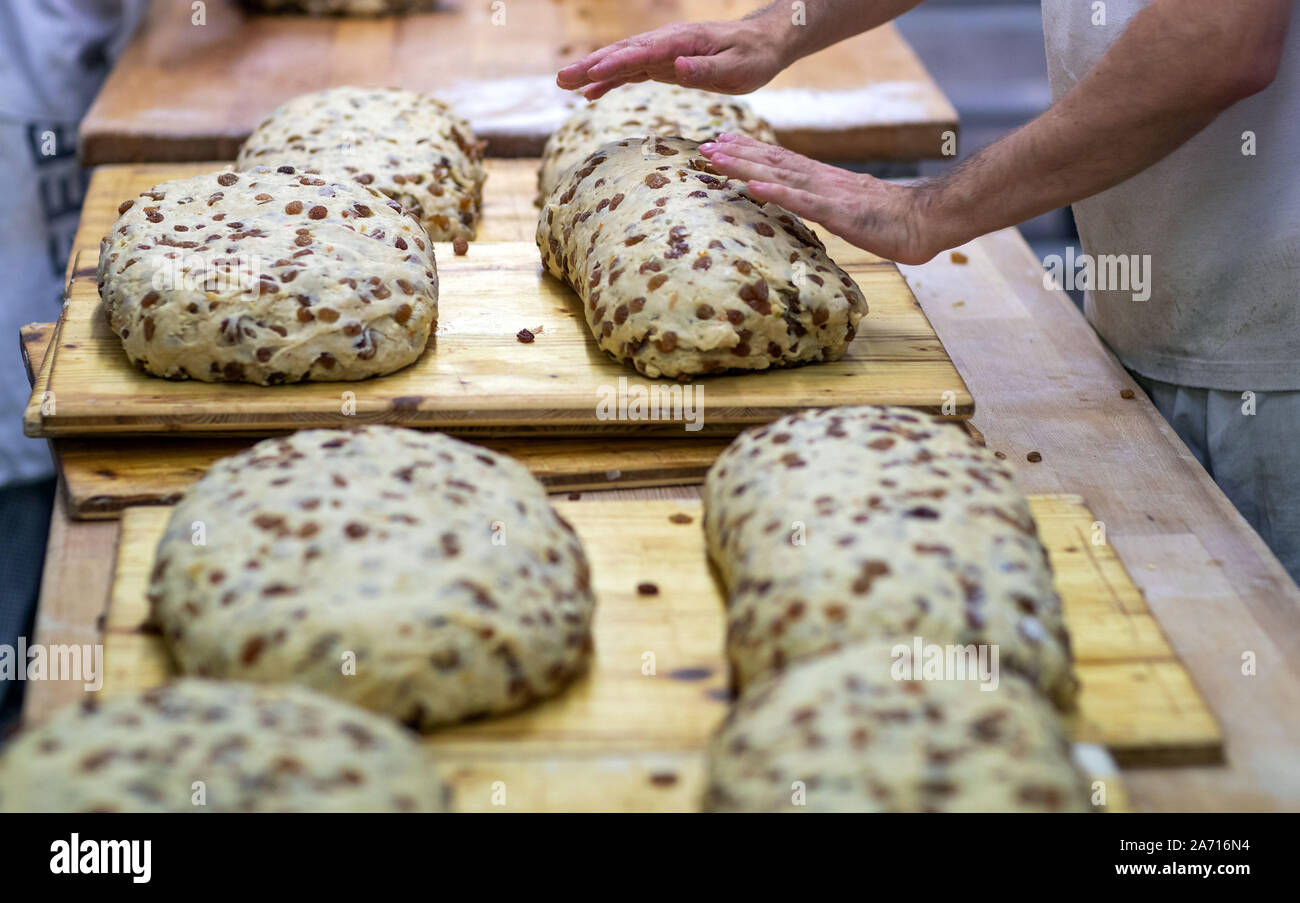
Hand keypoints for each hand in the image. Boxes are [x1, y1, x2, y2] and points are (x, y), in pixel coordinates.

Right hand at [556, 18, 787, 99]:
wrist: (761, 45)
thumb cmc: (752, 58)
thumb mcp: (736, 69)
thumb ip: (705, 70)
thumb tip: (676, 67)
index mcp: (682, 43)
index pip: (642, 53)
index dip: (616, 63)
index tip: (592, 74)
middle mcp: (666, 43)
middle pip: (622, 53)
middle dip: (591, 65)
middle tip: (561, 79)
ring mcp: (662, 53)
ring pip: (621, 61)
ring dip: (592, 72)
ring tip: (564, 85)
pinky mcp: (664, 64)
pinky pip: (631, 72)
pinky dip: (609, 81)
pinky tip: (590, 95)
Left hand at [699, 134, 947, 264]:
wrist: (923, 221)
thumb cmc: (889, 221)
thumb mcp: (847, 210)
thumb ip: (824, 204)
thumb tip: (805, 206)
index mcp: (822, 179)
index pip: (780, 160)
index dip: (749, 151)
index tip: (722, 143)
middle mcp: (820, 180)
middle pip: (773, 162)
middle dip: (737, 154)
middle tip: (705, 146)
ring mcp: (828, 194)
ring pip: (780, 176)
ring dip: (746, 167)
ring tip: (717, 159)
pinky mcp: (838, 213)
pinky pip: (802, 202)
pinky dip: (777, 193)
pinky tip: (754, 187)